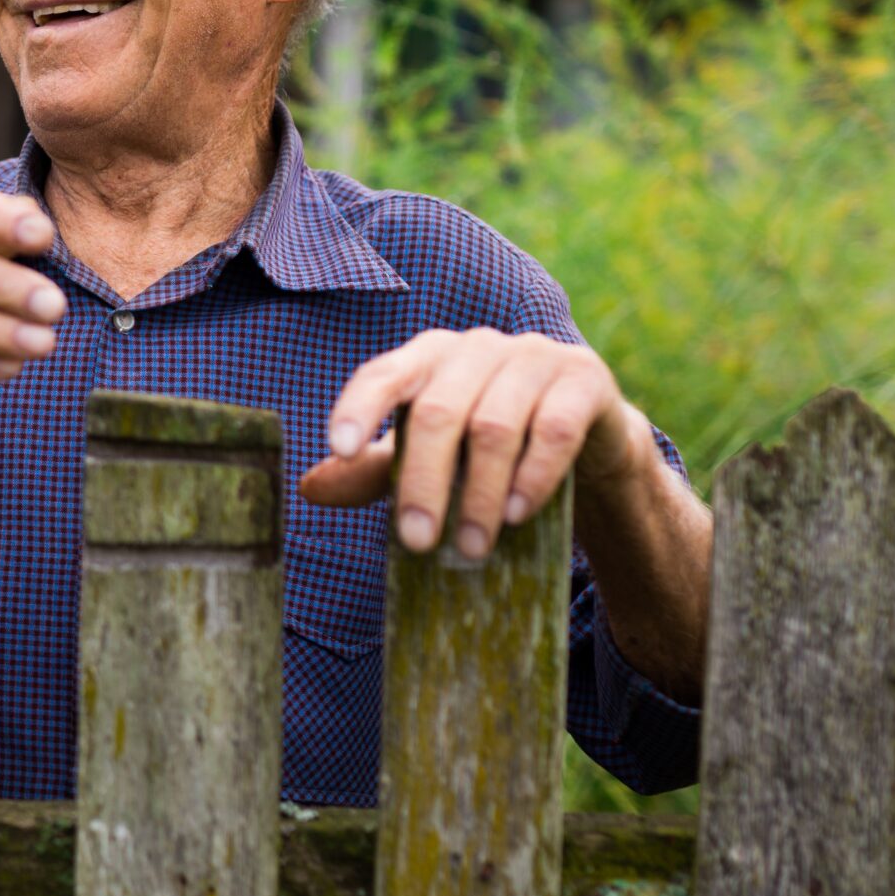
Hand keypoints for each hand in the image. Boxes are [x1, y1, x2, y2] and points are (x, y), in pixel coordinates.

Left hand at [298, 328, 654, 559]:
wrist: (585, 437)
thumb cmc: (486, 444)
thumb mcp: (428, 457)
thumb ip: (374, 470)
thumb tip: (310, 488)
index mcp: (428, 358)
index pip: (383, 374)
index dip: (359, 408)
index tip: (342, 450)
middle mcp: (476, 348)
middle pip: (438, 412)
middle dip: (423, 483)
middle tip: (418, 543)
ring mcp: (533, 357)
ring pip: (494, 426)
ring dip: (480, 494)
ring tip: (471, 547)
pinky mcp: (583, 380)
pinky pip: (555, 428)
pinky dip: (532, 477)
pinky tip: (517, 515)